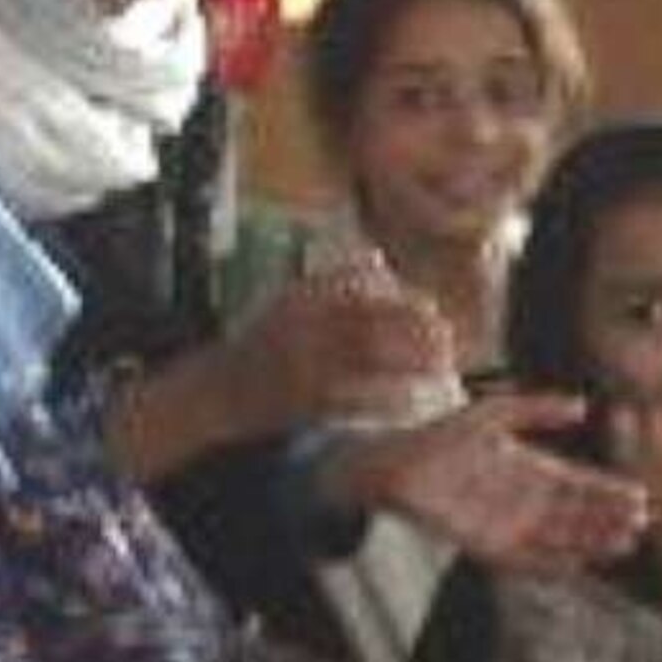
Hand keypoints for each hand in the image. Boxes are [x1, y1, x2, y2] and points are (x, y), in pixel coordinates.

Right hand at [228, 254, 455, 434]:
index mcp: (301, 299)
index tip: (434, 311)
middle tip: (448, 343)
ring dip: (409, 366)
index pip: (364, 293)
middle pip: (373, 326)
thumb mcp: (289, 300)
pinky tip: (413, 400)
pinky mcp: (303, 402)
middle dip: (417, 335)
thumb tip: (378, 258)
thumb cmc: (258, 346)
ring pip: (368, 361)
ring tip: (441, 369)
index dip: (405, 303)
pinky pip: (356, 398)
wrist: (213, 392)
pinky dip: (387, 399)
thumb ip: (334, 279)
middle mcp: (301, 328)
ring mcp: (302, 366)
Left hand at [336, 392, 650, 573]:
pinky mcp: (484, 545)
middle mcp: (522, 500)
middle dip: (608, 519)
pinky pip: (523, 559)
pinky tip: (577, 566)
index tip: (641, 495)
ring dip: (590, 542)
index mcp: (528, 468)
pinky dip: (549, 564)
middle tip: (643, 523)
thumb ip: (536, 408)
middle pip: (575, 513)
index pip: (577, 483)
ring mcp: (505, 524)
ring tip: (623, 544)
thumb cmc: (439, 435)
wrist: (392, 465)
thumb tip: (583, 406)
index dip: (608, 491)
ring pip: (557, 537)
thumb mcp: (493, 414)